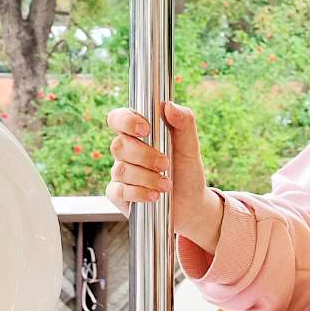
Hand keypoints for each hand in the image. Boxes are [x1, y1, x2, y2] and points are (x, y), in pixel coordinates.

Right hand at [104, 101, 220, 245]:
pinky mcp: (119, 195)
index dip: (126, 121)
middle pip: (119, 145)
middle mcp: (126, 152)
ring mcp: (121, 174)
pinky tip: (154, 196)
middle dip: (144, 155)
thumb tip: (168, 105)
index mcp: (138, 134)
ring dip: (146, 177)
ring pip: (120, 169)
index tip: (146, 130)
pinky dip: (137, 193)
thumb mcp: (190, 147)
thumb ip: (184, 123)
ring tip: (166, 185)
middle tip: (166, 164)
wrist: (192, 205)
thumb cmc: (187, 172)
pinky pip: (117, 191)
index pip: (118, 118)